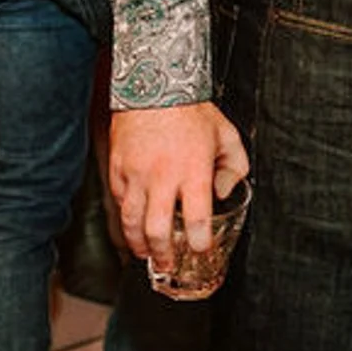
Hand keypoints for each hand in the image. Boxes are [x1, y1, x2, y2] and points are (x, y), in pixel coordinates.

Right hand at [110, 103, 249, 272]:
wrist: (154, 86)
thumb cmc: (192, 110)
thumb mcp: (227, 134)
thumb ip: (234, 166)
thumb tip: (224, 192)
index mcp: (193, 169)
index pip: (197, 217)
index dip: (200, 240)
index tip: (201, 248)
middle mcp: (162, 176)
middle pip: (158, 230)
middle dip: (164, 254)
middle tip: (168, 264)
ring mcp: (136, 175)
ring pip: (131, 222)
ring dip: (139, 244)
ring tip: (146, 254)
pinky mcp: (117, 170)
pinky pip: (119, 203)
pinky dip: (126, 219)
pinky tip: (133, 225)